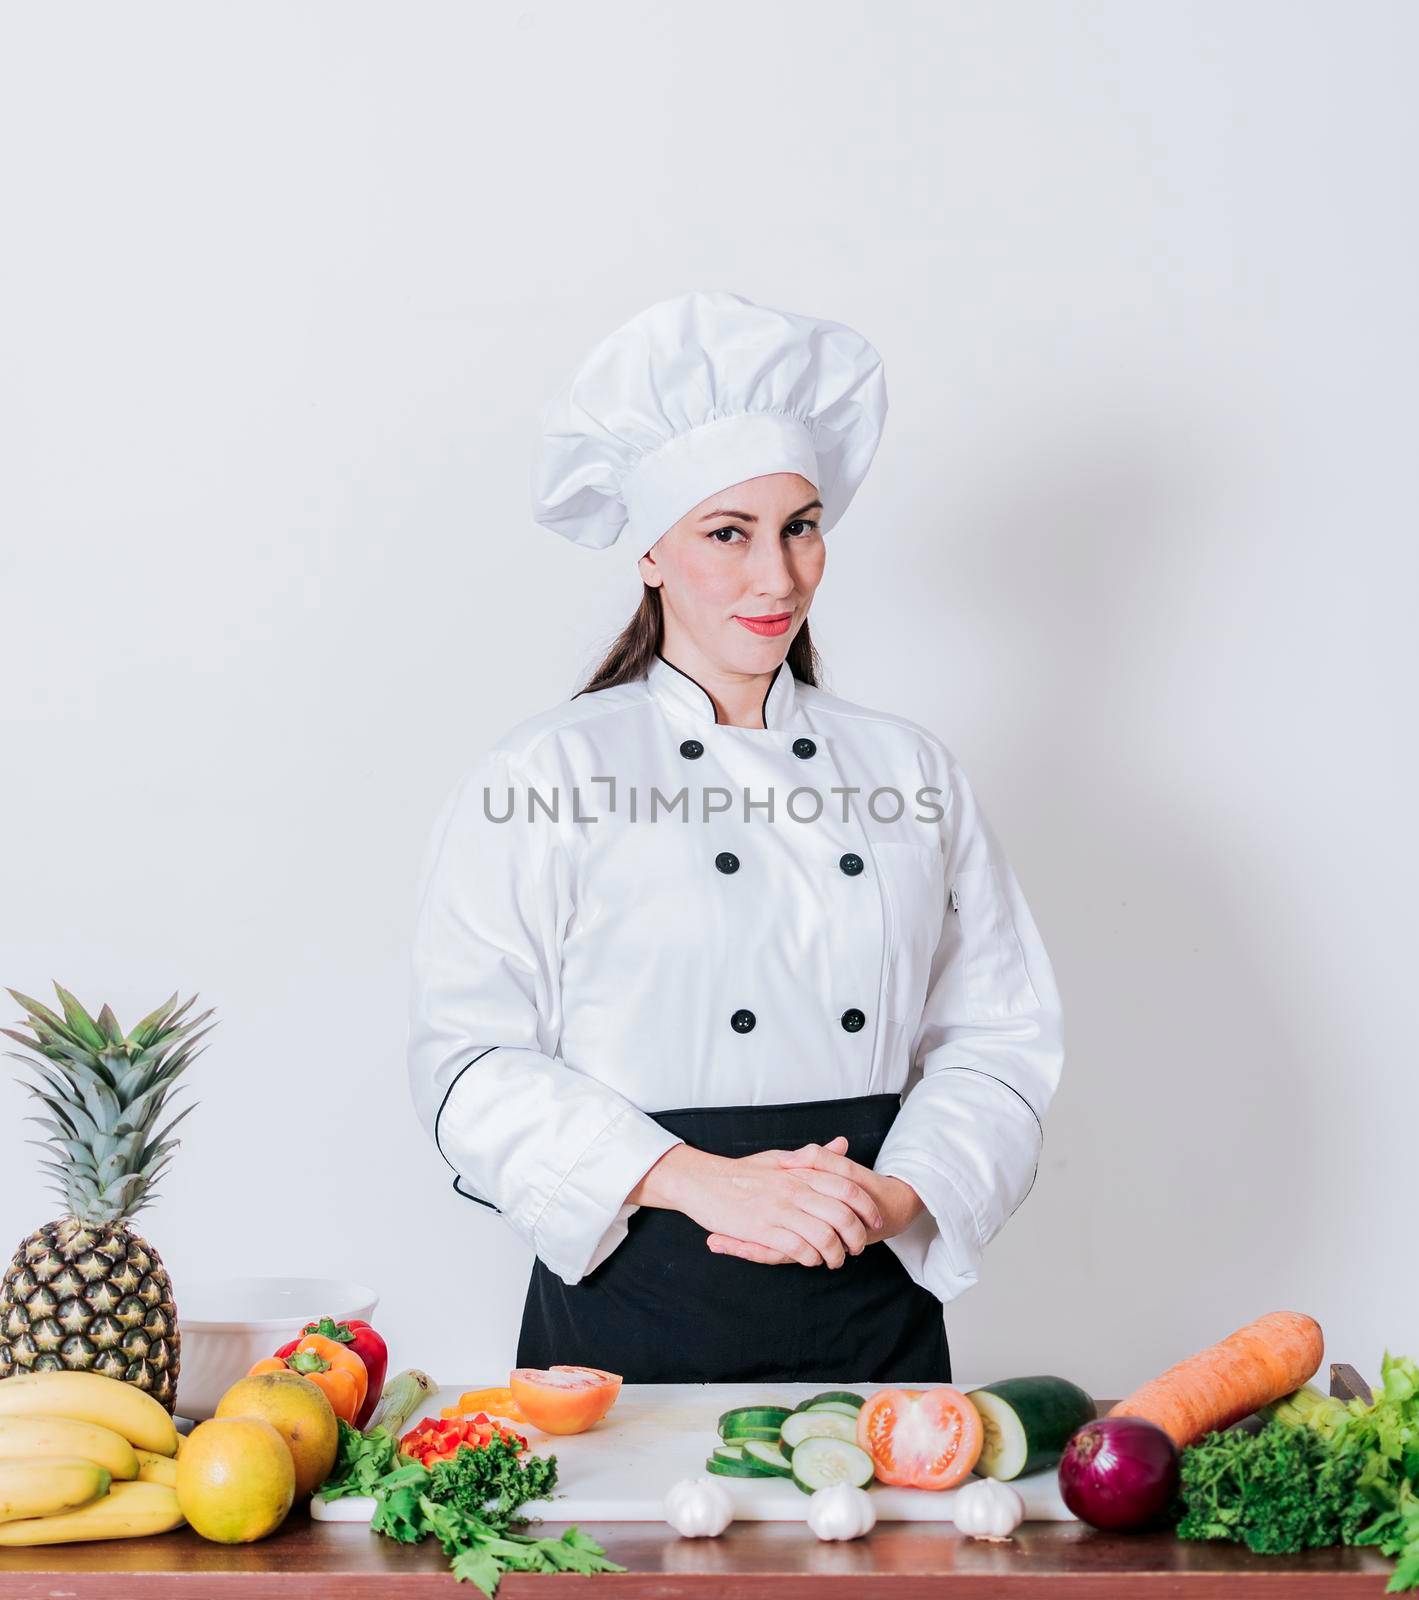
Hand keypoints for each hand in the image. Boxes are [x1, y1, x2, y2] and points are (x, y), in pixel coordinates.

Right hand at [705, 1137, 925, 1265]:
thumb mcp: (781, 1157)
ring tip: (836, 1260)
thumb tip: (843, 1143)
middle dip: (857, 1236)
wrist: (703, 1181)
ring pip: (824, 1236)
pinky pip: (798, 1248)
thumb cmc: (743, 1171)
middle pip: (842, 1215)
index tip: (874, 1222)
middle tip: (859, 1247)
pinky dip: (811, 1258)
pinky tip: (811, 1259)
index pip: (847, 1188)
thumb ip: (814, 1155)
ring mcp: (778, 1209)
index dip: (867, 1208)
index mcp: (800, 1171)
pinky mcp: (762, 1229)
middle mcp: (793, 1189)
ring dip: (836, 1254)